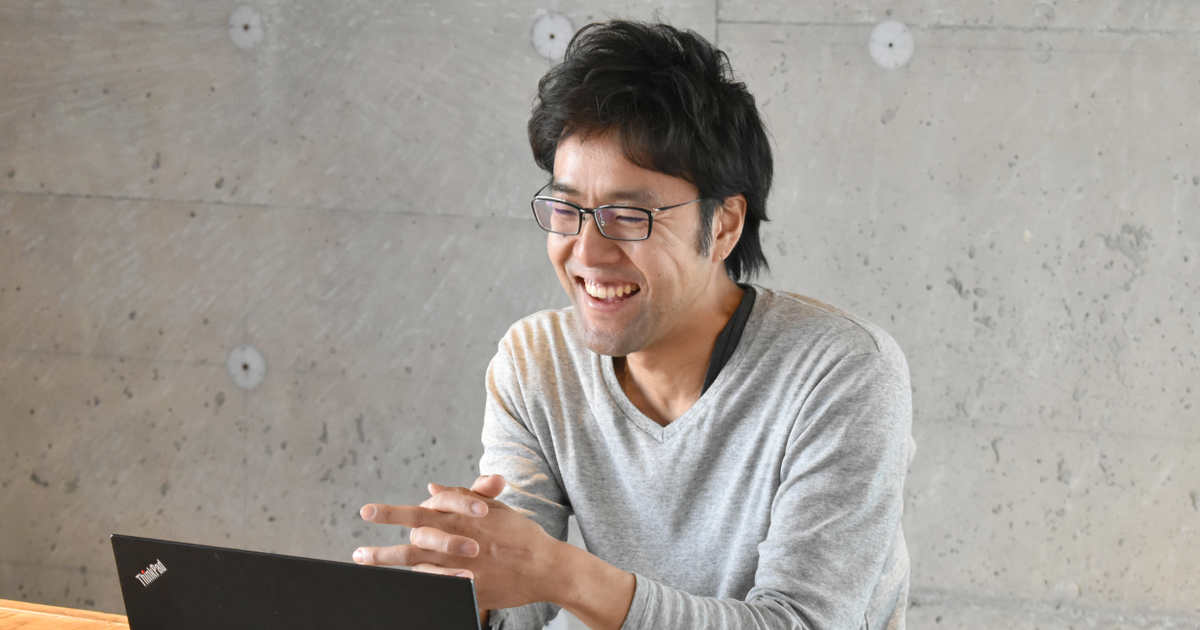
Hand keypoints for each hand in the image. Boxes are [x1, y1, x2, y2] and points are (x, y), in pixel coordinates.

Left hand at [353, 475, 563, 610]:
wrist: (546, 565)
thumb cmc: (520, 533)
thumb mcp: (493, 508)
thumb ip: (461, 497)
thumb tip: (431, 490)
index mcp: (462, 518)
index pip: (419, 512)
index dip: (391, 513)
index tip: (367, 513)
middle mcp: (458, 541)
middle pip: (411, 543)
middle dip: (381, 549)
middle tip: (357, 554)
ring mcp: (462, 567)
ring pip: (417, 567)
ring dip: (390, 567)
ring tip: (369, 567)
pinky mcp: (469, 589)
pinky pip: (436, 588)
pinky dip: (417, 586)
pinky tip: (401, 588)